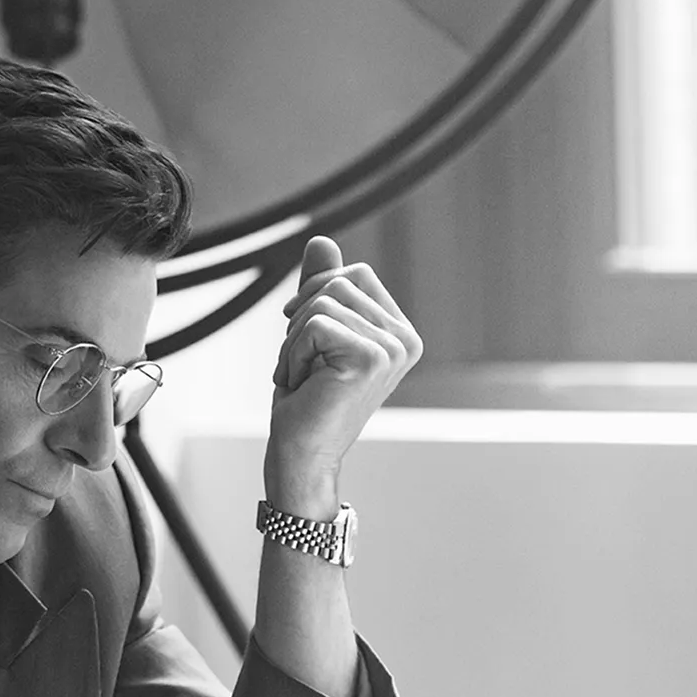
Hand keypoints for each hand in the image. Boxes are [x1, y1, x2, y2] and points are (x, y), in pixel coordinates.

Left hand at [266, 236, 422, 513]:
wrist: (302, 457)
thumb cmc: (306, 402)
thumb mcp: (312, 335)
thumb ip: (320, 289)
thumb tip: (321, 240)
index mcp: (399, 331)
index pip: (353, 274)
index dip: (315, 296)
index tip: (303, 339)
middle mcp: (404, 338)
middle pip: (335, 283)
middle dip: (300, 322)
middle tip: (303, 367)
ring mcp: (392, 348)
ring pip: (321, 303)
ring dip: (293, 343)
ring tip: (302, 379)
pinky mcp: (371, 358)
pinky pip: (313, 324)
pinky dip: (292, 355)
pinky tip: (301, 386)